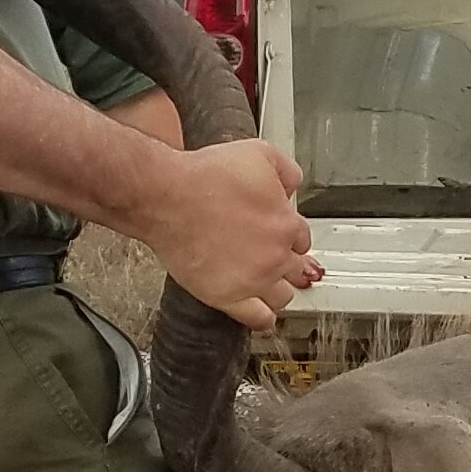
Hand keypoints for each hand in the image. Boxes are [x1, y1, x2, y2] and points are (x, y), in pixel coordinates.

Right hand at [144, 137, 318, 330]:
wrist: (168, 196)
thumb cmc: (204, 176)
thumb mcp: (258, 153)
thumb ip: (286, 170)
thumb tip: (293, 185)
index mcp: (285, 224)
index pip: (302, 238)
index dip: (289, 234)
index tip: (280, 234)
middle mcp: (274, 256)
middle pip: (296, 269)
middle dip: (289, 263)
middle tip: (276, 259)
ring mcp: (252, 280)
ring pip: (282, 297)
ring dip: (279, 289)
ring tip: (268, 283)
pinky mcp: (227, 297)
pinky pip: (258, 318)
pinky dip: (264, 317)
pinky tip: (261, 311)